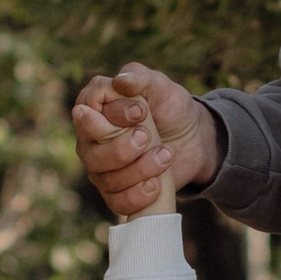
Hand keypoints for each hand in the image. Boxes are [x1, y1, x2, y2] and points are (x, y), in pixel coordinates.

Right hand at [72, 60, 218, 218]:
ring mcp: (101, 168)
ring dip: (138, 170)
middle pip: (90, 154)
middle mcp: (91, 139)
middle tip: (149, 137)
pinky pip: (116, 202)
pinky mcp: (117, 191)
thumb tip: (119, 81)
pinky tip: (156, 184)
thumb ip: (140, 78)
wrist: (194, 140)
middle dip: (122, 149)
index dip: (112, 116)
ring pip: (104, 179)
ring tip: (166, 155)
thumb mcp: (162, 86)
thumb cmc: (172, 108)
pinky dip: (137, 196)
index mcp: (96, 107)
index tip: (141, 113)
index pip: (85, 113)